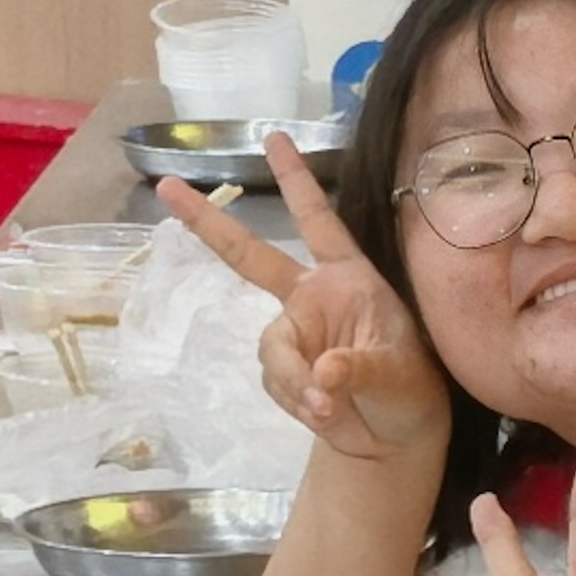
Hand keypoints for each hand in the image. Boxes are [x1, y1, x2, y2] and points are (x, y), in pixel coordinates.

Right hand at [160, 137, 445, 466]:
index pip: (319, 221)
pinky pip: (275, 381)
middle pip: (249, 256)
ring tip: (329, 409)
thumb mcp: (397, 376)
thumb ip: (360, 370)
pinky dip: (295, 401)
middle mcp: (311, 297)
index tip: (274, 137)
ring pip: (270, 350)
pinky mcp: (284, 372)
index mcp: (346, 278)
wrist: (395, 438)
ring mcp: (294, 334)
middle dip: (208, 224)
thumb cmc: (408, 389)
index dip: (296, 180)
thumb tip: (322, 374)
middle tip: (166, 187)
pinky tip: (324, 416)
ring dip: (294, 382)